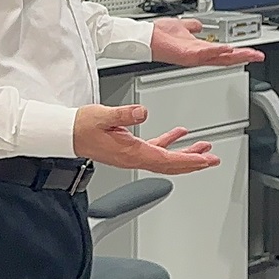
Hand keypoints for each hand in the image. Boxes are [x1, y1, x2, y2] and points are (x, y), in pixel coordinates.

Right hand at [72, 104, 220, 174]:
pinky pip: (155, 149)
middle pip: (171, 165)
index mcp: (132, 152)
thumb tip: (142, 112)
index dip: (188, 161)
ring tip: (203, 149)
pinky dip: (169, 143)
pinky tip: (178, 134)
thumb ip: (124, 114)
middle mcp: (134, 157)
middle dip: (194, 163)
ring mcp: (132, 154)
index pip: (167, 161)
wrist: (66, 133)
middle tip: (213, 160)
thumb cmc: (81, 127)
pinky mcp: (128, 148)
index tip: (205, 160)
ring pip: (166, 159)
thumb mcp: (103, 116)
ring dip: (186, 155)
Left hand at [151, 18, 264, 67]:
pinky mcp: (186, 54)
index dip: (239, 53)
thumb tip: (198, 25)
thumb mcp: (182, 27)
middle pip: (226, 58)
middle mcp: (198, 55)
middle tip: (258, 56)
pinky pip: (204, 53)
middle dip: (243, 56)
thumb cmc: (159, 34)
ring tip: (248, 54)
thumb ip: (192, 26)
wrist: (145, 38)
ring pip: (219, 57)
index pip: (223, 53)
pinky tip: (227, 47)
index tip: (252, 52)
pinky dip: (217, 50)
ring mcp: (193, 56)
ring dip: (234, 55)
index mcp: (199, 49)